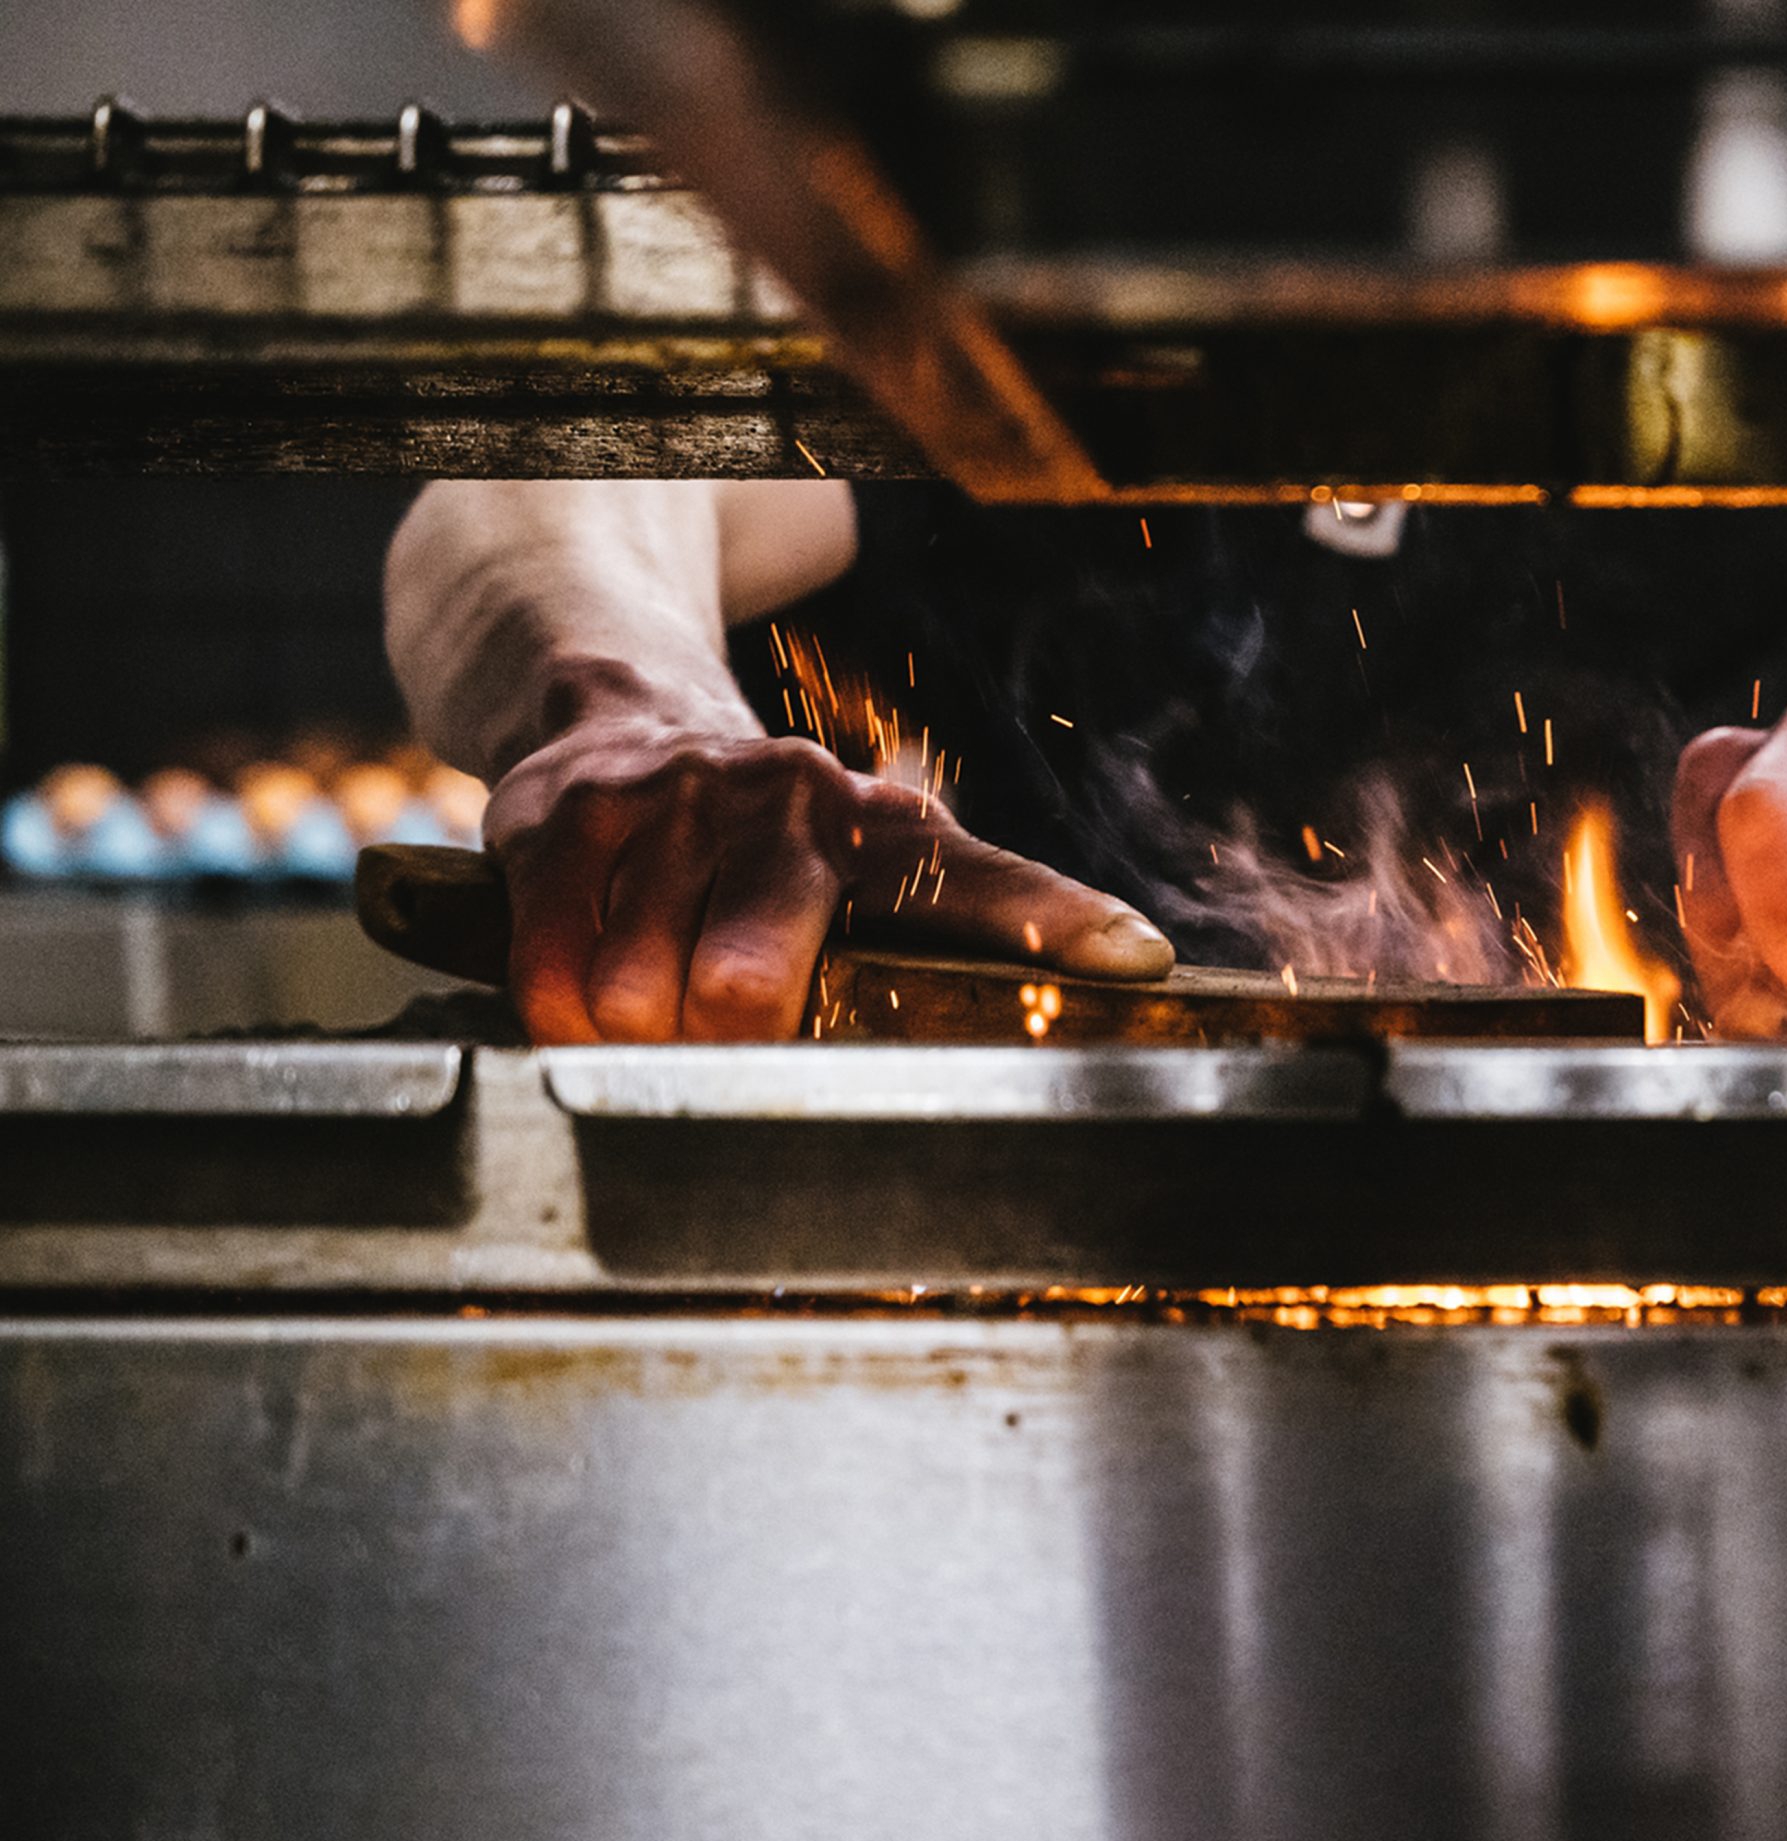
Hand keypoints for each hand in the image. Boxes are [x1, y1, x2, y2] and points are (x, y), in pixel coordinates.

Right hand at [485, 714, 1170, 1042]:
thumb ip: (920, 965)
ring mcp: (680, 800)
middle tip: (718, 1046)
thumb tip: (1018, 1091)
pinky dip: (559, 1013)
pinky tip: (586, 984)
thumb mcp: (857, 884)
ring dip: (631, 1036)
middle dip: (718, 1052)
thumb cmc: (761, 850)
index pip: (986, 884)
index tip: (1138, 960)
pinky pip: (553, 971)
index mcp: (891, 835)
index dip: (1057, 924)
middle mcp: (797, 799)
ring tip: (651, 1000)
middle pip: (742, 988)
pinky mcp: (574, 813)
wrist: (619, 709)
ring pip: (633, 994)